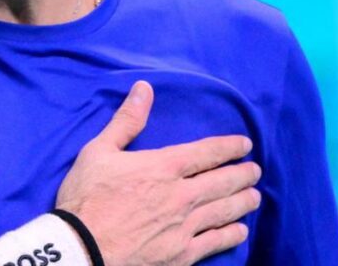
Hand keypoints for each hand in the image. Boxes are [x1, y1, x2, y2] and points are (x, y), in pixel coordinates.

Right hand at [55, 81, 260, 265]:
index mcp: (163, 166)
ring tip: (255, 197)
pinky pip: (216, 242)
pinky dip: (232, 235)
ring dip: (243, 202)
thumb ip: (127, 120)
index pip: (207, 152)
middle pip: (223, 182)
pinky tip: (241, 231)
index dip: (230, 147)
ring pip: (225, 211)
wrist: (82, 249)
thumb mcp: (98, 151)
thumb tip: (144, 88)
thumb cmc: (86, 197)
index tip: (246, 145)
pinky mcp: (182, 255)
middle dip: (243, 174)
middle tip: (255, 171)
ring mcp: (184, 227)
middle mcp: (181, 195)